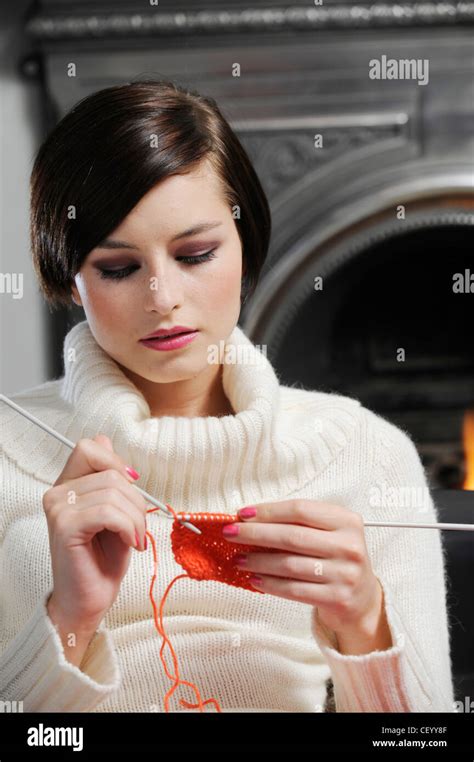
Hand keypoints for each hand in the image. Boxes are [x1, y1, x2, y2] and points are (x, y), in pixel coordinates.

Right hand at [43, 435, 147, 631]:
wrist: (90, 598)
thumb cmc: (103, 558)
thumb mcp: (115, 510)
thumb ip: (109, 477)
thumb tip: (103, 439)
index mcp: (68, 485)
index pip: (89, 447)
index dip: (116, 462)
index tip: (132, 487)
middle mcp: (57, 493)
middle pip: (110, 471)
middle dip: (136, 499)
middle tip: (138, 527)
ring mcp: (58, 509)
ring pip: (113, 491)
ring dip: (136, 518)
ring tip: (135, 538)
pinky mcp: (64, 526)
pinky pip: (109, 512)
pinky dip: (129, 527)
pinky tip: (130, 544)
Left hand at [222, 500, 389, 644]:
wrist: (363, 600)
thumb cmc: (336, 558)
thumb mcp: (329, 533)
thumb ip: (299, 523)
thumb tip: (251, 519)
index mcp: (347, 521)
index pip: (301, 510)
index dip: (268, 511)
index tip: (242, 513)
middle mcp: (349, 546)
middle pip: (292, 536)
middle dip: (256, 533)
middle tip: (231, 533)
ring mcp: (345, 574)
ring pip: (290, 564)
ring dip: (259, 561)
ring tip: (239, 559)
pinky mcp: (337, 599)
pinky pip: (294, 590)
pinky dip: (270, 584)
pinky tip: (255, 579)